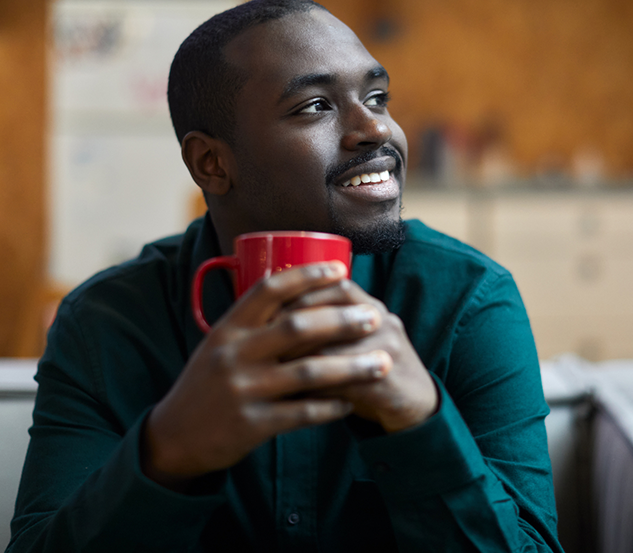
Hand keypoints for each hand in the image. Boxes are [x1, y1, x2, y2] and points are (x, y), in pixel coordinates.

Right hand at [142, 261, 392, 489]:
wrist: (174, 436)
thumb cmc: (208, 383)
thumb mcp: (220, 344)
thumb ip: (253, 322)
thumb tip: (298, 289)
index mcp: (228, 328)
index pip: (269, 289)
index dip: (307, 275)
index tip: (341, 270)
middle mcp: (234, 354)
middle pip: (297, 327)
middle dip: (342, 320)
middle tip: (375, 317)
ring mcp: (243, 389)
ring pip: (308, 372)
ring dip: (351, 367)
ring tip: (383, 363)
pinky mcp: (252, 424)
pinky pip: (303, 413)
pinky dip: (331, 407)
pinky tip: (351, 403)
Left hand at [286, 279, 438, 433]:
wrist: (416, 405)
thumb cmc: (370, 369)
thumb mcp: (356, 339)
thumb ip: (328, 325)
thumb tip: (272, 316)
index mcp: (373, 308)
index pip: (339, 286)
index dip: (304, 291)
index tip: (271, 304)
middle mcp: (383, 324)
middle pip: (334, 311)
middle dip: (294, 323)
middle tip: (264, 337)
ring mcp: (387, 352)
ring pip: (333, 348)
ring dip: (299, 358)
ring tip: (273, 366)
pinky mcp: (386, 384)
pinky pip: (343, 383)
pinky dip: (315, 388)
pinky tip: (295, 393)